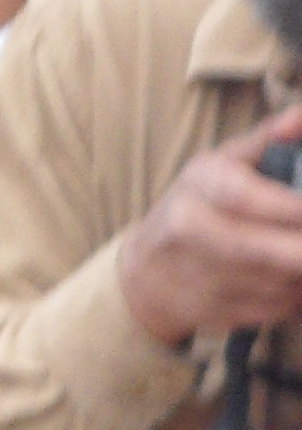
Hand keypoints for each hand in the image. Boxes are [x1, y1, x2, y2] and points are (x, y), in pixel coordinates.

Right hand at [119, 106, 301, 347]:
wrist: (143, 273)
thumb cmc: (195, 207)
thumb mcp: (219, 165)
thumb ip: (266, 141)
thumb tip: (299, 117)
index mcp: (198, 187)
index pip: (248, 197)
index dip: (289, 207)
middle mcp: (192, 231)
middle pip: (272, 251)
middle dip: (297, 250)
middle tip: (300, 243)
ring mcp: (202, 276)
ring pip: (283, 282)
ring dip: (300, 273)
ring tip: (290, 253)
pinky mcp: (215, 312)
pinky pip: (277, 307)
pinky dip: (291, 296)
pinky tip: (282, 281)